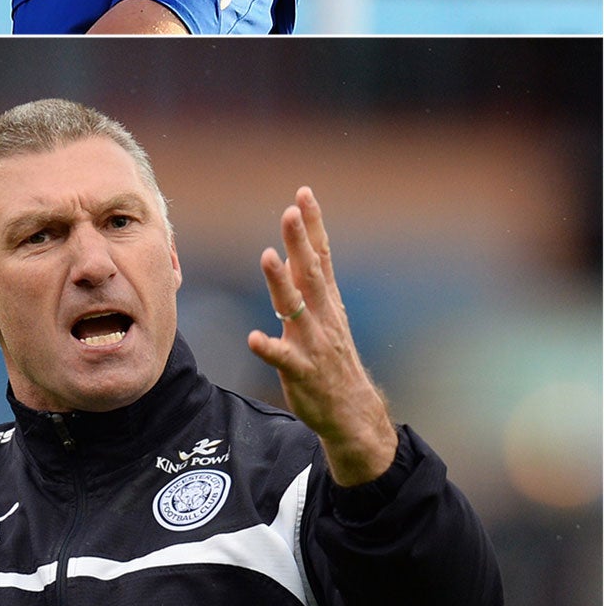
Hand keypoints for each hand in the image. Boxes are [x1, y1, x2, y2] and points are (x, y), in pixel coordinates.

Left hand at [246, 188, 396, 485]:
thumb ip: (312, 282)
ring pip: (295, 309)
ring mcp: (313, 344)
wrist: (351, 412)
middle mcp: (322, 316)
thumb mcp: (327, 315)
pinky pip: (283, 358)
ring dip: (281, 283)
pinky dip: (269, 347)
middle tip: (289, 211)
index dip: (312, 225)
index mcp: (327, 301)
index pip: (321, 255)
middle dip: (300, 241)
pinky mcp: (302, 371)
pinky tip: (254, 338)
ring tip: (267, 256)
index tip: (304, 193)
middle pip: (310, 273)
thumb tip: (298, 245)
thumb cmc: (332, 359)